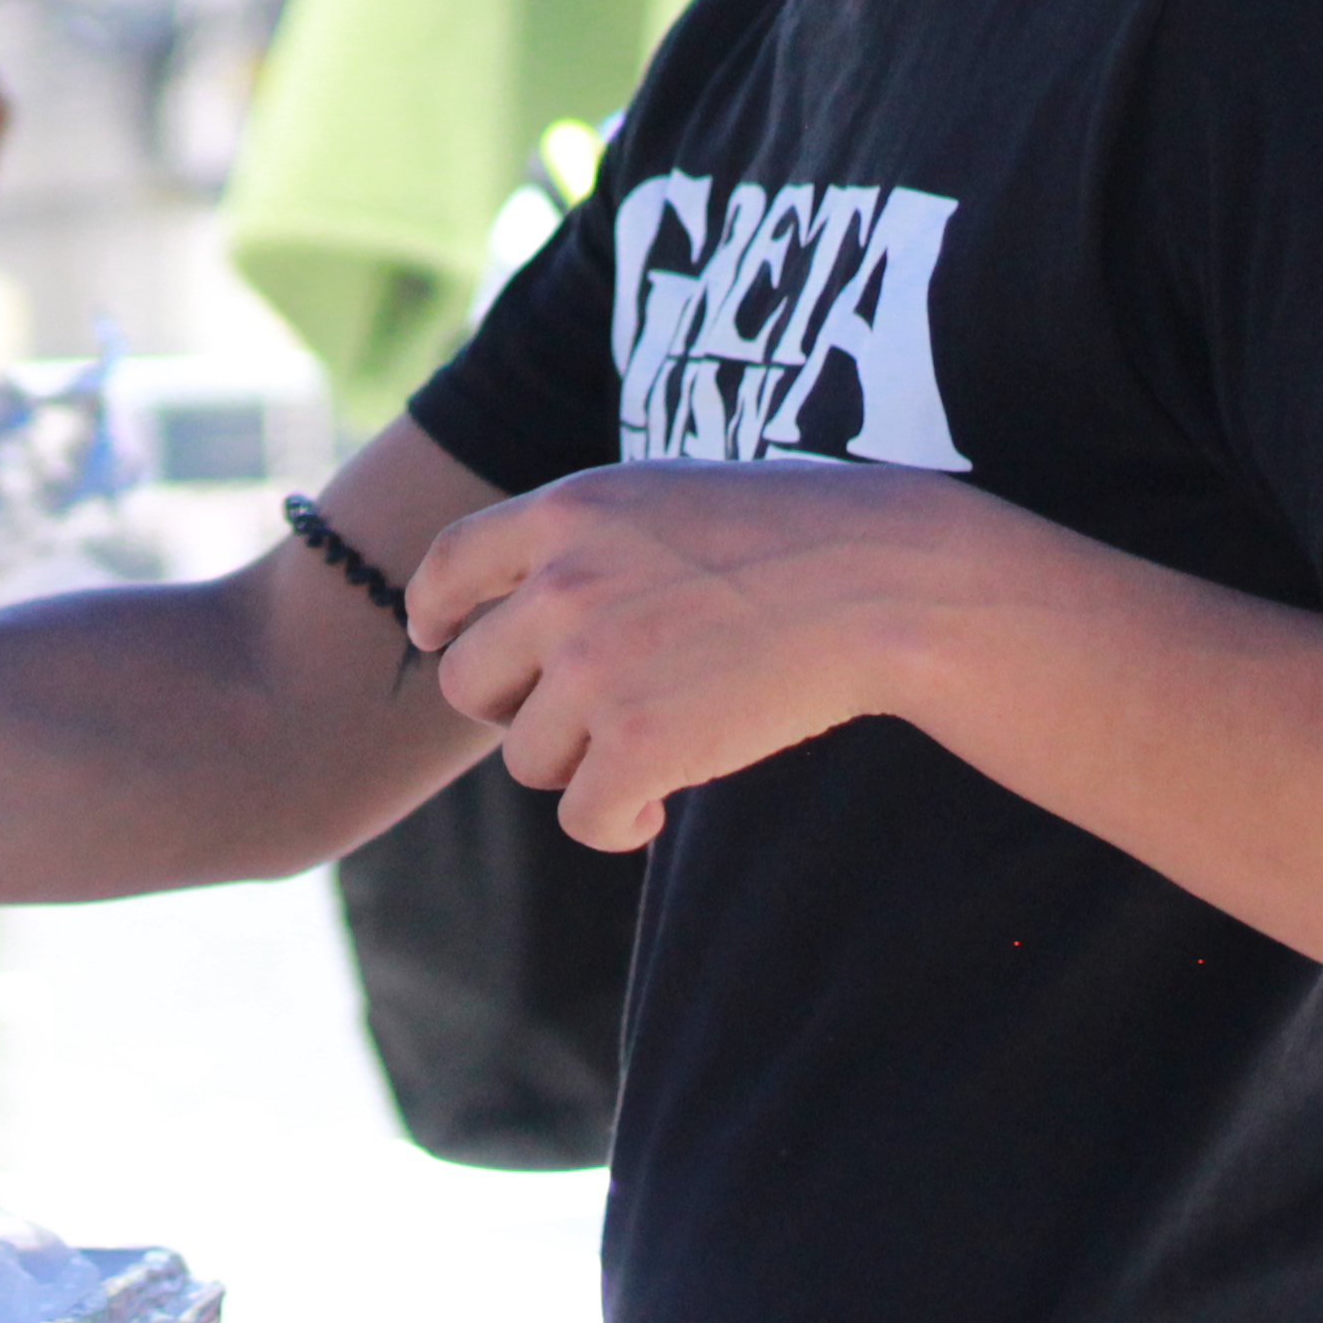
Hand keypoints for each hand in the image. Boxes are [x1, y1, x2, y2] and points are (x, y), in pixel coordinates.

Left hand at [403, 460, 967, 851]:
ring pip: (527, 757)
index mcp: (565, 512)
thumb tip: (510, 608)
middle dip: (516, 709)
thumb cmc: (790, 538)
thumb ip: (579, 542)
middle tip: (580, 717)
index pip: (447, 568)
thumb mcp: (662, 499)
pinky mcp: (640, 744)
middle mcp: (562, 585)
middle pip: (469, 682)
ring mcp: (596, 667)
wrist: (886, 581)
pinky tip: (654, 808)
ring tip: (647, 748)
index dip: (437, 616)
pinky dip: (614, 824)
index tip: (441, 640)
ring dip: (579, 766)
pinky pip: (581, 816)